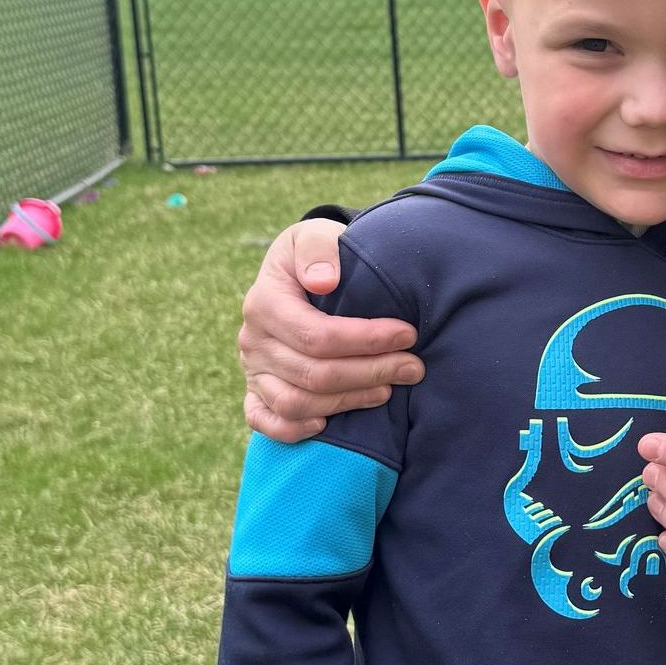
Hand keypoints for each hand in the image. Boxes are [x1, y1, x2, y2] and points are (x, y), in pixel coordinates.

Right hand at [239, 220, 424, 440]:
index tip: (408, 335)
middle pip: (313, 374)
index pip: (317, 335)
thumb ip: (319, 249)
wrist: (294, 271)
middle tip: (414, 367)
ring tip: (388, 390)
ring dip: (347, 401)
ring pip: (295, 403)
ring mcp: (251, 369)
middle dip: (370, 372)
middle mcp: (252, 340)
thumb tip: (325, 282)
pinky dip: (293, 429)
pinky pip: (264, 421)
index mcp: (264, 303)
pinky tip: (328, 423)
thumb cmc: (314, 255)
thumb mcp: (314, 235)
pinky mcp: (254, 391)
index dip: (366, 341)